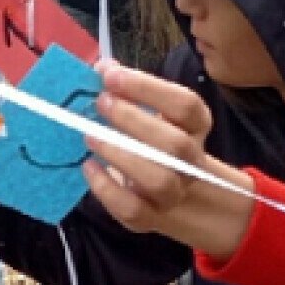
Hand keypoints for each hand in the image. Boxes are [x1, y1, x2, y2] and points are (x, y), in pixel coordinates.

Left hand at [83, 61, 253, 257]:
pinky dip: (106, 188)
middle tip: (101, 103)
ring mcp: (174, 192)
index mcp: (195, 126)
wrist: (171, 194)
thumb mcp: (149, 112)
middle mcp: (191, 160)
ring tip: (90, 136)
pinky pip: (133, 209)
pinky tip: (88, 167)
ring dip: (121, 155)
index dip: (148, 88)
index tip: (111, 75)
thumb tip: (102, 68)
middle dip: (134, 121)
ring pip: (160, 180)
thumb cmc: (152, 141)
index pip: (185, 104)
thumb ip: (128, 90)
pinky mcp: (150, 217)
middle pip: (176, 145)